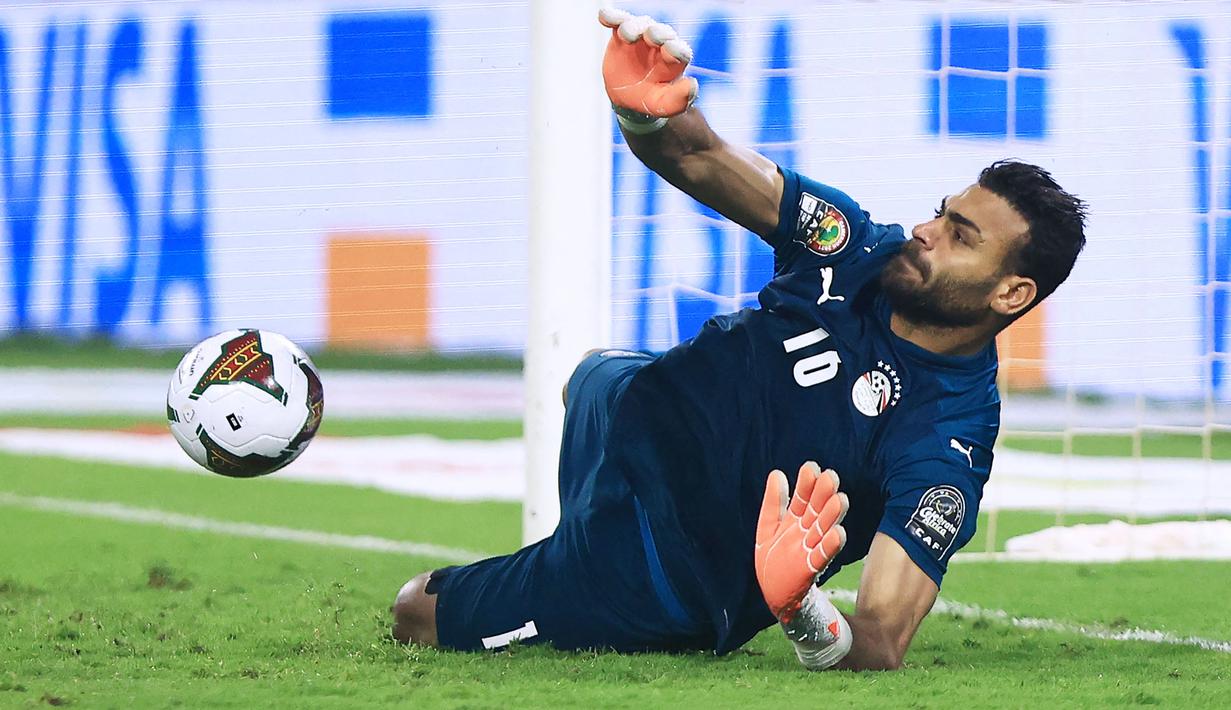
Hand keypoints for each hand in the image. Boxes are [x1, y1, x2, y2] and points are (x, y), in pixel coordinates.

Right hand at [598, 7, 697, 117]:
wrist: (627, 96)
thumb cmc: (650, 98)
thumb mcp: (665, 104)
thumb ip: (679, 98)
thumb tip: (691, 85)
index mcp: (675, 59)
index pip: (680, 50)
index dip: (676, 50)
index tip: (669, 52)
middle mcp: (661, 43)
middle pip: (662, 32)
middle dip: (657, 33)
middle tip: (651, 36)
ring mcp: (641, 36)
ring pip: (640, 25)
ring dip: (633, 27)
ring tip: (626, 35)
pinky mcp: (621, 34)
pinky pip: (617, 21)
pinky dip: (612, 17)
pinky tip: (605, 17)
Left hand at [755, 462, 848, 622]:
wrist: (774, 593)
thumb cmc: (772, 559)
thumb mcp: (767, 527)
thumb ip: (773, 502)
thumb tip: (778, 473)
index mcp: (794, 520)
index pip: (802, 498)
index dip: (807, 484)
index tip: (812, 466)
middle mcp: (805, 532)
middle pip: (816, 510)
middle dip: (823, 495)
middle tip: (831, 476)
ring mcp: (810, 549)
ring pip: (823, 529)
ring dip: (832, 516)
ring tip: (840, 499)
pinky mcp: (811, 568)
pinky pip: (822, 555)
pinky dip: (830, 545)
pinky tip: (839, 532)